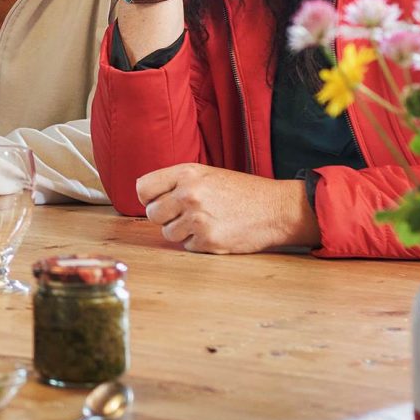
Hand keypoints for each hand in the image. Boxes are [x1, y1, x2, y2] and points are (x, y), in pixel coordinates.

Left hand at [135, 165, 316, 252]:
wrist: (276, 209)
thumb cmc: (242, 191)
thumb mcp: (208, 175)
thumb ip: (177, 183)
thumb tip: (148, 200)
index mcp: (186, 173)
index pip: (143, 188)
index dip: (149, 198)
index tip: (159, 202)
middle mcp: (189, 194)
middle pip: (152, 214)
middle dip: (166, 217)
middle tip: (188, 214)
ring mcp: (198, 219)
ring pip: (168, 233)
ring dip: (183, 232)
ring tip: (206, 222)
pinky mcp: (208, 241)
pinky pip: (187, 246)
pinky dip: (199, 243)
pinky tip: (217, 232)